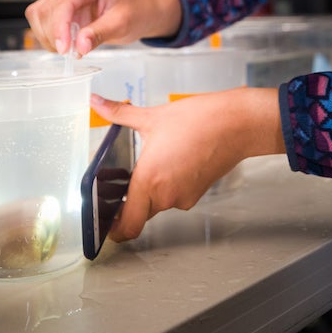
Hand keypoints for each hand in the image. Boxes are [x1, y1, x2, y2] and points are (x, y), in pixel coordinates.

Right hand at [25, 0, 181, 54]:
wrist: (140, 10)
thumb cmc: (135, 11)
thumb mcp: (122, 24)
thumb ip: (100, 33)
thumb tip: (80, 46)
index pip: (64, 3)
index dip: (60, 28)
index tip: (64, 49)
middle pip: (48, 9)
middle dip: (56, 35)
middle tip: (73, 52)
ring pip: (40, 14)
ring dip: (50, 36)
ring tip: (71, 48)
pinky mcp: (61, 3)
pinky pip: (43, 18)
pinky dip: (49, 34)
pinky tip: (66, 43)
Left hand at [92, 87, 284, 240]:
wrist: (236, 124)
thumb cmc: (197, 120)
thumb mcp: (152, 116)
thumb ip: (119, 113)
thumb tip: (96, 101)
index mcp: (148, 180)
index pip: (127, 225)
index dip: (113, 231)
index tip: (104, 223)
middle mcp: (166, 195)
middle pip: (140, 212)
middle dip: (130, 200)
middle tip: (122, 179)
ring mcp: (184, 197)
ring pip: (158, 202)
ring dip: (151, 188)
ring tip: (152, 160)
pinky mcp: (197, 193)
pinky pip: (175, 196)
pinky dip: (169, 184)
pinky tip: (172, 159)